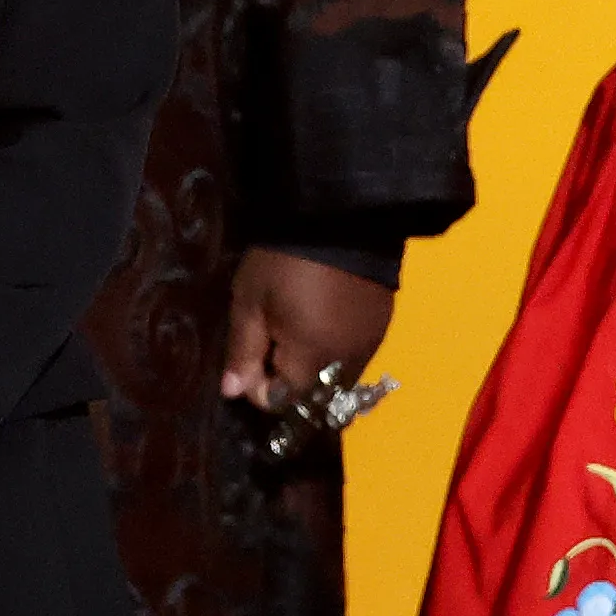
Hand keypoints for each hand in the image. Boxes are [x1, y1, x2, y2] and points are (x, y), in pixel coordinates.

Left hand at [220, 247, 398, 409]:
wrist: (339, 215)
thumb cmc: (285, 261)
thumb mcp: (251, 300)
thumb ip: (243, 351)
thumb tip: (233, 392)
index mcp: (312, 359)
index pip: (283, 400)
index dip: (258, 384)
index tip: (251, 352)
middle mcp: (347, 362)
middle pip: (312, 393)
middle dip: (288, 377)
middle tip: (272, 337)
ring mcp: (370, 345)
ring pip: (335, 377)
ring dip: (313, 365)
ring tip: (299, 326)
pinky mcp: (382, 326)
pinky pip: (354, 355)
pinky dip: (335, 349)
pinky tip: (326, 318)